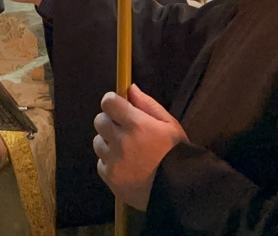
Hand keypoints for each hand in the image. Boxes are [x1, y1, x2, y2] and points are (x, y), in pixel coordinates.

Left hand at [94, 84, 187, 209]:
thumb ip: (148, 104)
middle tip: (124, 129)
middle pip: (99, 120)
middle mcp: (121, 141)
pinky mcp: (110, 177)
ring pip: (98, 142)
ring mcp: (114, 160)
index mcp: (136, 124)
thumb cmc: (177, 153)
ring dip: (108, 143)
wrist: (180, 189)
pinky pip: (101, 163)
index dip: (112, 102)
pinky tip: (126, 166)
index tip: (118, 106)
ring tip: (127, 151)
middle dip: (109, 121)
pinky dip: (110, 163)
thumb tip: (130, 89)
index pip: (108, 102)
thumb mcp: (170, 124)